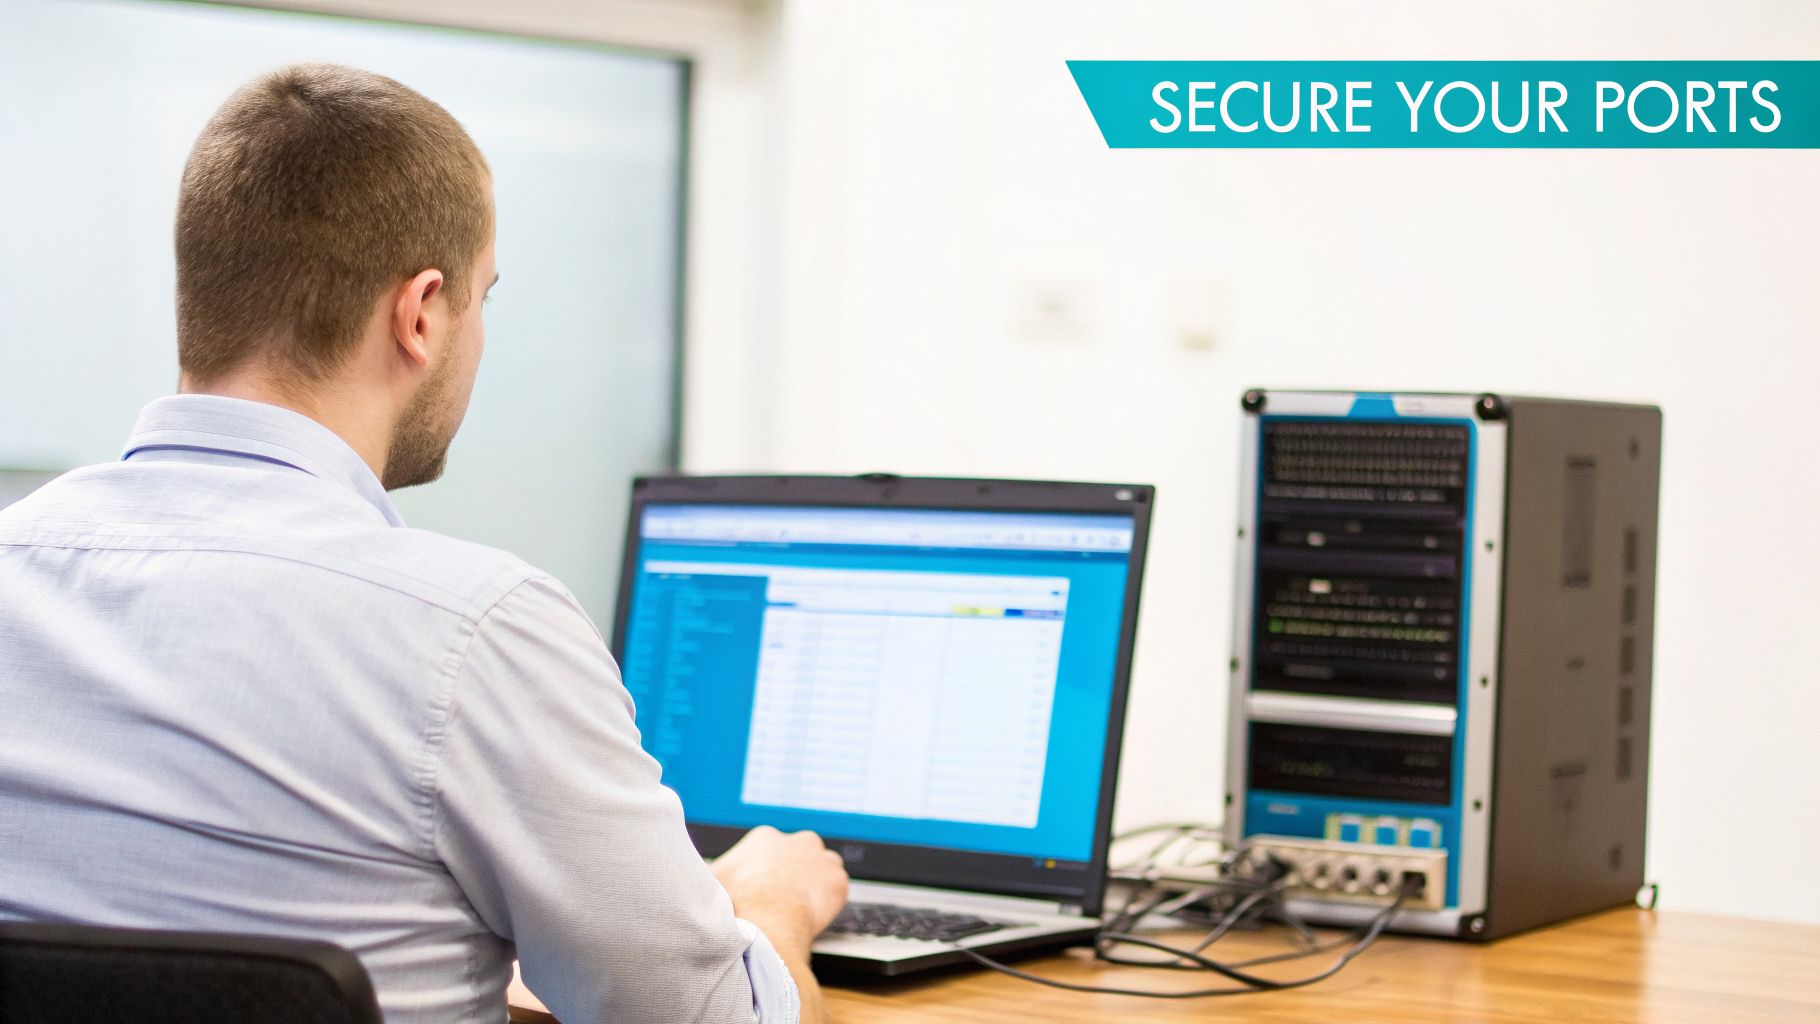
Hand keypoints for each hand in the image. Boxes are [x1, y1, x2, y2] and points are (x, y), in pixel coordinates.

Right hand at [710, 825, 848, 947]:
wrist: (769, 917)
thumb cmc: (738, 899)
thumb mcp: (712, 880)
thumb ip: (710, 873)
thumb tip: (699, 875)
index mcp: (766, 837)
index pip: (770, 850)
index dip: (766, 872)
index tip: (764, 888)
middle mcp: (798, 840)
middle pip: (798, 855)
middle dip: (793, 873)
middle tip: (784, 899)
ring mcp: (821, 858)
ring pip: (821, 869)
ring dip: (814, 885)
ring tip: (801, 907)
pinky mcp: (837, 879)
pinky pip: (836, 889)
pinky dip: (828, 901)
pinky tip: (814, 914)